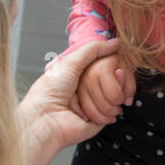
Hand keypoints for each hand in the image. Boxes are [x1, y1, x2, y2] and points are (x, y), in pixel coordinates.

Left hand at [16, 38, 125, 164]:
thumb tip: (115, 42)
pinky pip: (111, 114)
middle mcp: (86, 91)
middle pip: (113, 82)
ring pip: (115, 98)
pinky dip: (108, 111)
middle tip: (115, 76)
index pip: (104, 68)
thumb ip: (93, 49)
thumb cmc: (50, 91)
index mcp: (78, 76)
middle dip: (116, 80)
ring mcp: (92, 106)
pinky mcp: (97, 122)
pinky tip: (97, 110)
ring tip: (96, 98)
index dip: (113, 65)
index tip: (119, 62)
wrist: (45, 119)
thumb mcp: (71, 61)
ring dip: (110, 97)